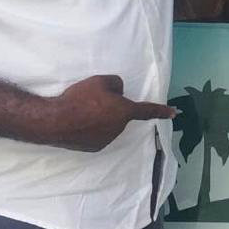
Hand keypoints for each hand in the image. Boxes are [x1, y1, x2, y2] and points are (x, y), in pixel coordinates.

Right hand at [39, 74, 175, 151]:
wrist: (55, 120)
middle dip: (112, 107)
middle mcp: (118, 129)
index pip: (147, 110)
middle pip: (120, 114)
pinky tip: (78, 122)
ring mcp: (105, 140)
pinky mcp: (92, 148)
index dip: (161, 111)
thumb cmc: (80, 98)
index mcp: (124, 112)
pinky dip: (91, 127)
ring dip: (101, 117)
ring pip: (108, 123)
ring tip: (82, 110)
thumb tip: (118, 93)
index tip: (174, 113)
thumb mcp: (101, 81)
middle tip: (93, 99)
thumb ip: (116, 84)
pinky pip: (97, 133)